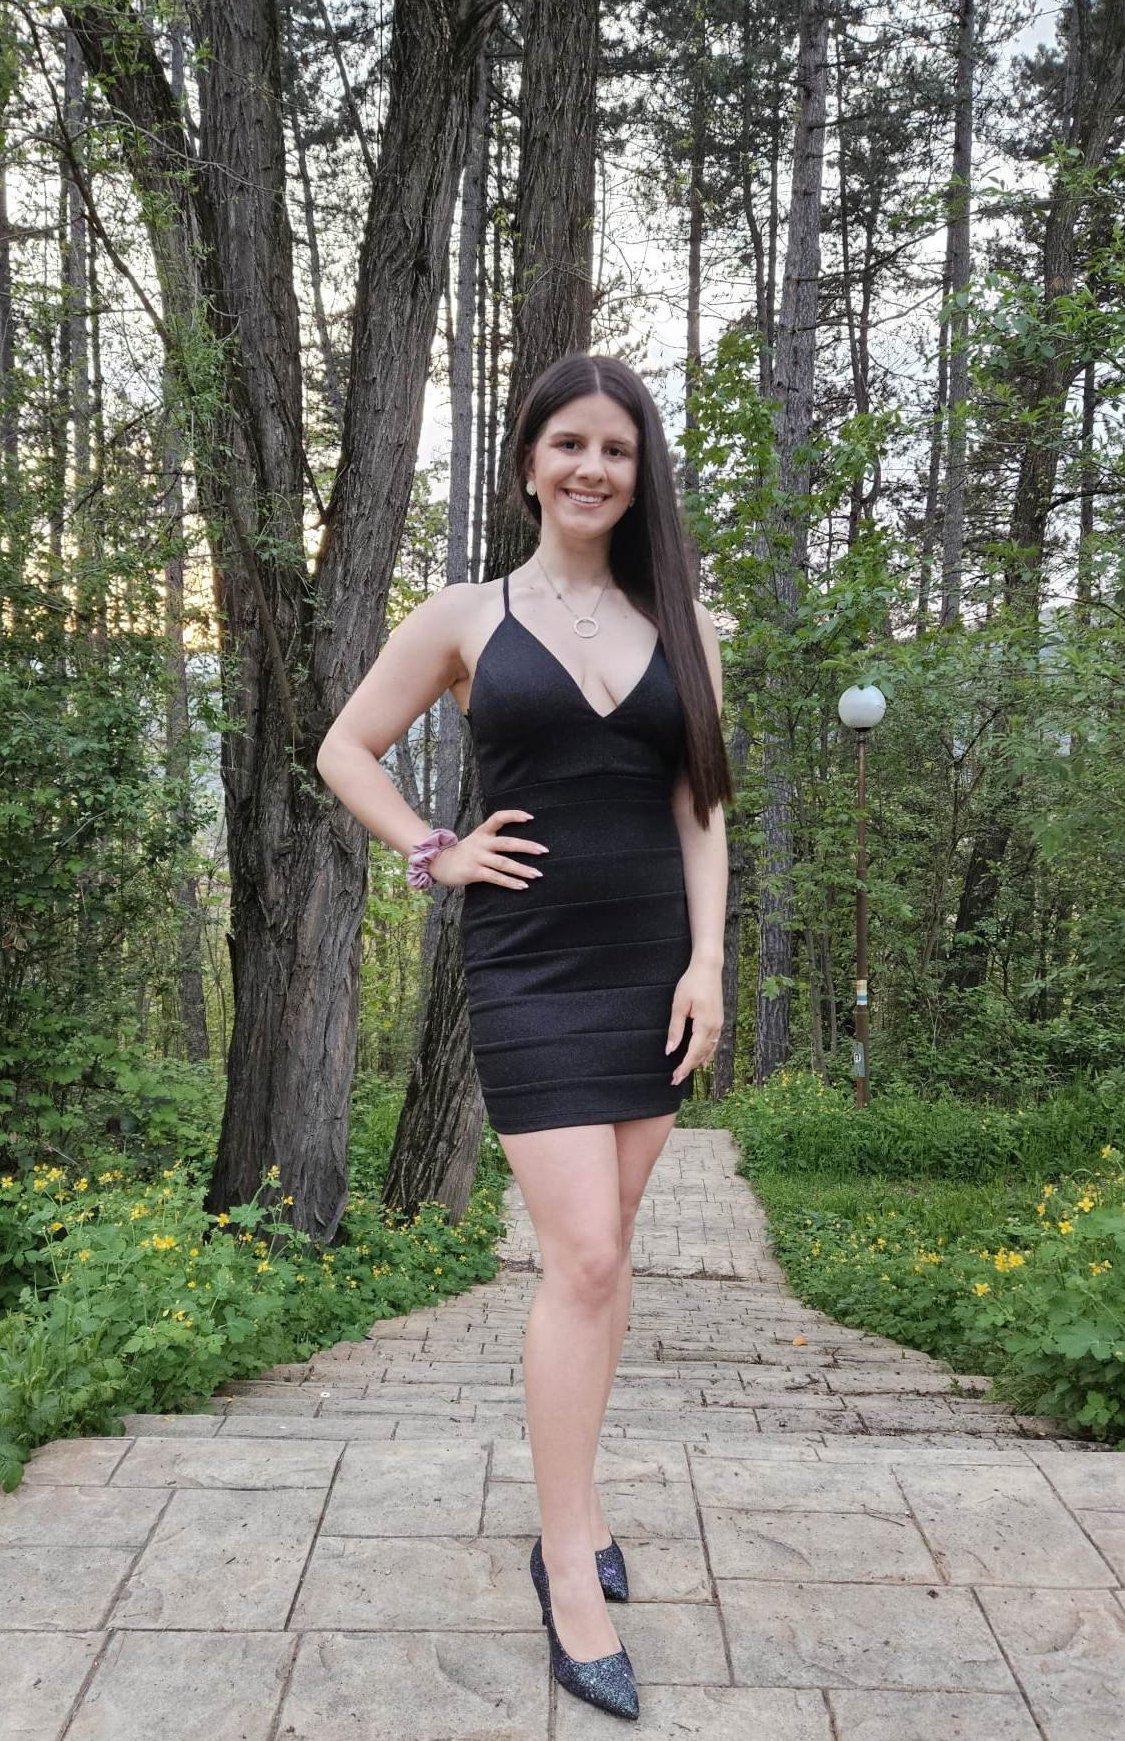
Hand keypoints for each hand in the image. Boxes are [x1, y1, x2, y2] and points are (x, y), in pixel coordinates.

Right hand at [431, 808, 548, 889]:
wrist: (438, 862)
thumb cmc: (464, 852)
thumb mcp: (477, 840)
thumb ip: (493, 839)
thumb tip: (520, 844)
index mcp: (482, 832)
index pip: (499, 817)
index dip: (514, 815)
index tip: (530, 817)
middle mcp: (481, 843)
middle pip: (507, 843)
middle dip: (527, 847)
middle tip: (544, 850)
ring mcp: (477, 858)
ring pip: (504, 863)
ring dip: (522, 869)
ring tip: (538, 874)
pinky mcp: (474, 872)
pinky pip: (495, 878)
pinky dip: (510, 882)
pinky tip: (522, 886)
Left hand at [665, 961, 722, 1084]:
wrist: (708, 968)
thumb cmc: (692, 983)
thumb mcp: (679, 1005)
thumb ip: (675, 1029)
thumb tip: (670, 1050)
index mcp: (705, 1025)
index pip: (693, 1053)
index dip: (684, 1067)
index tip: (675, 1078)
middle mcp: (715, 1028)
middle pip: (702, 1055)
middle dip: (689, 1068)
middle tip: (676, 1079)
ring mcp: (719, 1024)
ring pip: (709, 1050)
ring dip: (698, 1062)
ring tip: (686, 1072)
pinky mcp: (719, 1020)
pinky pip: (714, 1043)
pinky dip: (707, 1053)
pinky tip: (703, 1060)